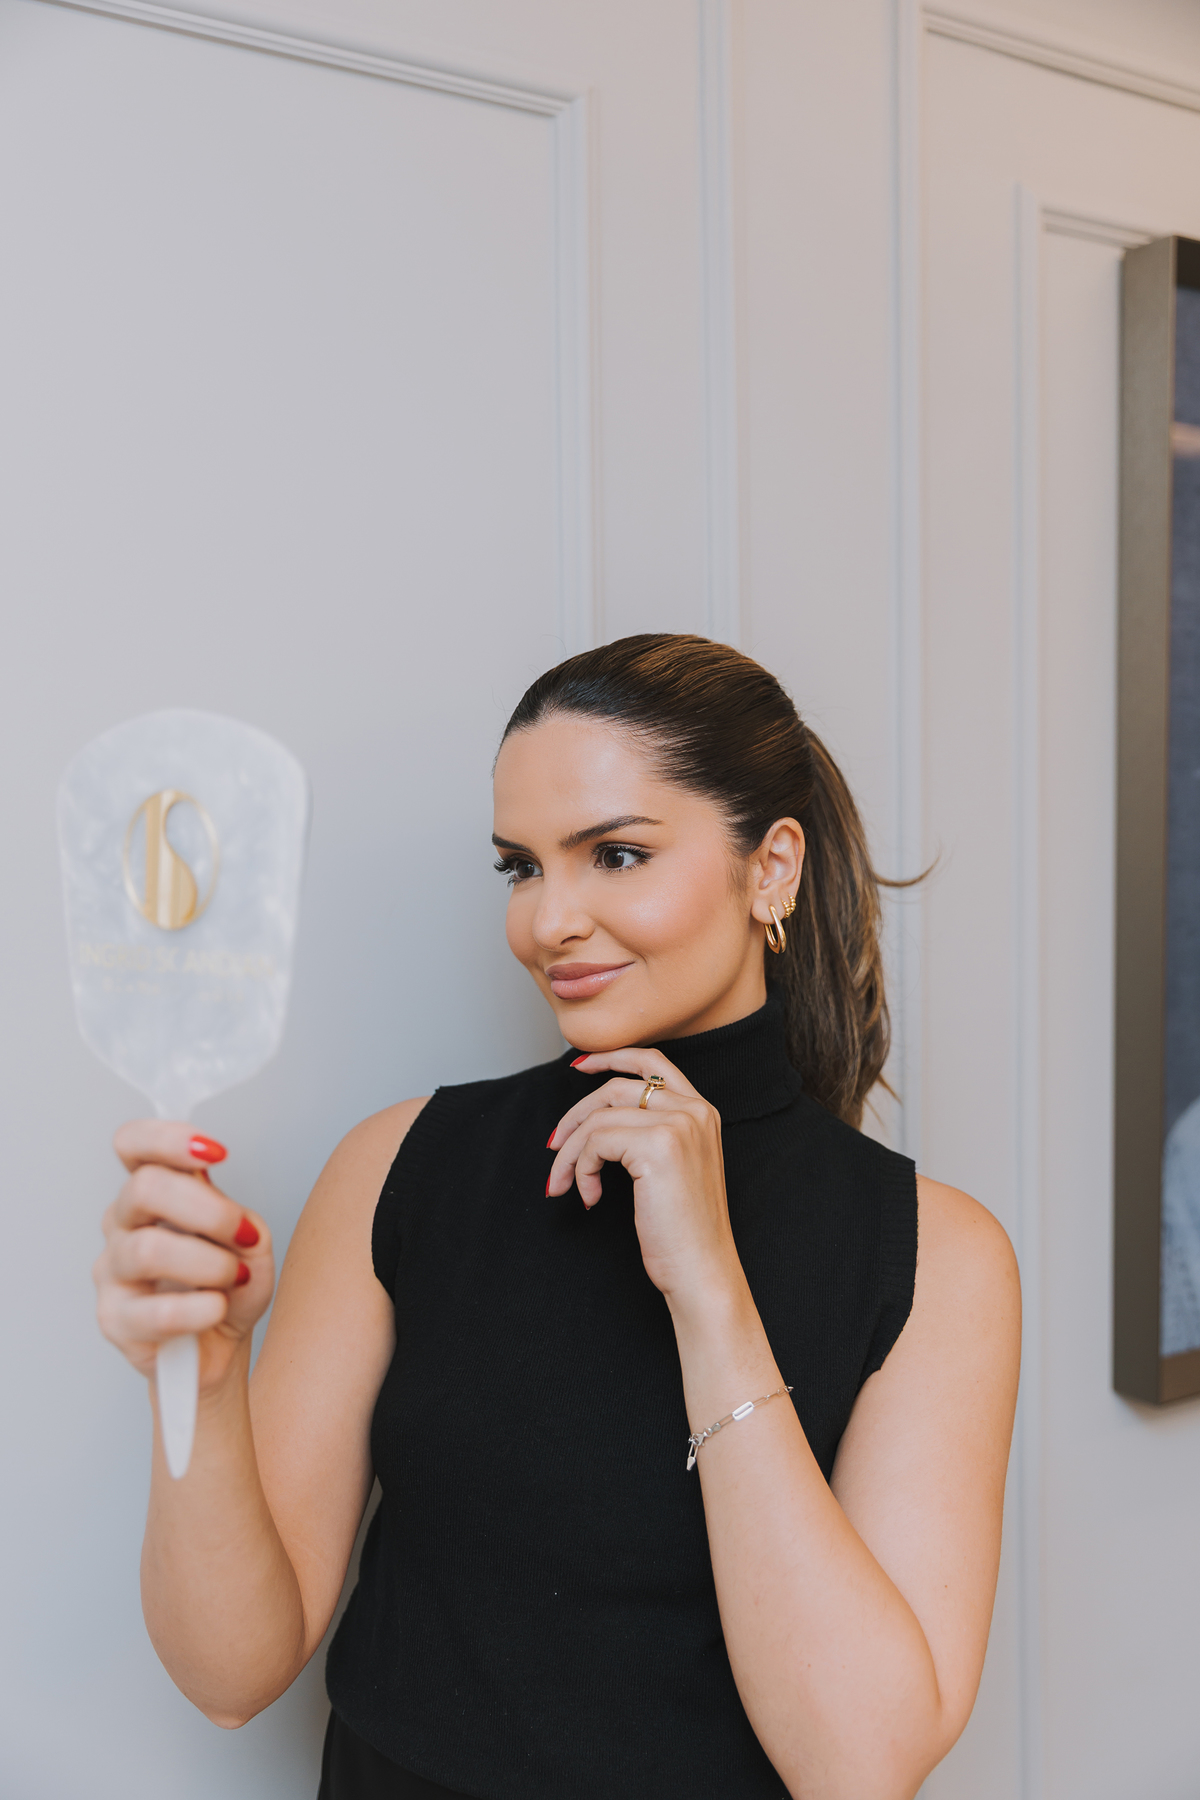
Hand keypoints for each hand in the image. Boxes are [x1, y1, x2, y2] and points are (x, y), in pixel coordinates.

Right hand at [94, 1121, 273, 1393]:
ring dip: (208, 1264)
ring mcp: (113, 1271)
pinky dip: (199, 1309)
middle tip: (243, 1233)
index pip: (134, 1145)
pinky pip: (154, 1311)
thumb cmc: (230, 1286)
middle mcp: (124, 1223)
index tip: (216, 1153)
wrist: (219, 1347)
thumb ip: (241, 1220)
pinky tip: (217, 1309)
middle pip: (143, 1188)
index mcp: (153, 1192)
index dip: (168, 1139)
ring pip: (148, 1250)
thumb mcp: (252, 1243)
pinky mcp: (114, 1319)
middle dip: (207, 1209)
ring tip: (235, 1278)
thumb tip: (231, 1221)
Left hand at [547, 1050, 744, 1309]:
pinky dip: (580, 1170)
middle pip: (615, 1088)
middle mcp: (694, 1111)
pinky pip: (596, 1142)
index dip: (611, 1057)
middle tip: (553, 1147)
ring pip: (599, 1118)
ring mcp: (678, 1125)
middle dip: (575, 1117)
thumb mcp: (674, 1170)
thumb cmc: (684, 1231)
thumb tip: (594, 1118)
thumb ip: (651, 1134)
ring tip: (564, 1184)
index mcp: (702, 1112)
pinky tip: (590, 1198)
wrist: (702, 1271)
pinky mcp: (657, 1146)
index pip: (653, 1061)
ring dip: (570, 1153)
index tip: (579, 1067)